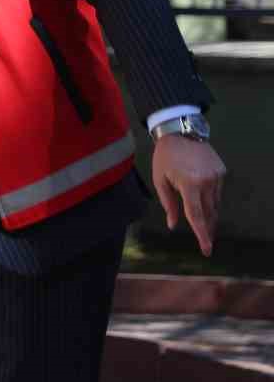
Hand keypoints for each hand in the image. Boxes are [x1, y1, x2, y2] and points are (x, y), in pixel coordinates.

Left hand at [151, 135, 224, 255]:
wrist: (180, 132)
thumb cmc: (165, 157)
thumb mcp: (160, 180)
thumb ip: (168, 204)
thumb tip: (173, 224)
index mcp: (189, 184)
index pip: (196, 215)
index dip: (201, 234)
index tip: (206, 249)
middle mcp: (207, 182)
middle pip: (209, 213)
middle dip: (207, 229)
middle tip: (207, 243)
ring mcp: (217, 176)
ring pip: (215, 204)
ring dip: (210, 214)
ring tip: (205, 225)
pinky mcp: (222, 171)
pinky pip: (217, 192)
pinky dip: (211, 199)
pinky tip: (204, 200)